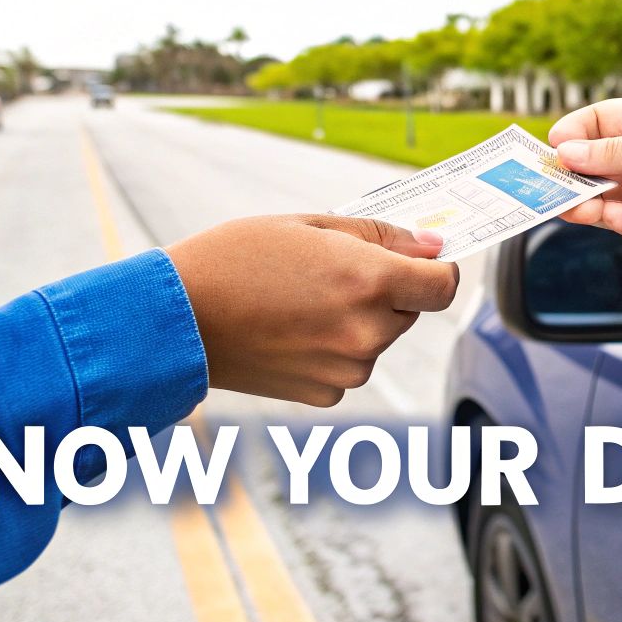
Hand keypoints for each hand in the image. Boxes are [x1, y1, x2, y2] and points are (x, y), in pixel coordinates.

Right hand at [166, 215, 458, 405]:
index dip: (437, 271)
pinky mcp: (325, 395)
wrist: (178, 320)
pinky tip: (290, 331)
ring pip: (377, 338)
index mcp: (370, 282)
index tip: (424, 262)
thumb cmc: (235, 261)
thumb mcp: (310, 225)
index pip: (443, 286)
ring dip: (357, 320)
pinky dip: (332, 350)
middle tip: (330, 274)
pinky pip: (348, 366)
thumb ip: (379, 237)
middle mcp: (367, 331)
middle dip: (385, 291)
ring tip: (300, 301)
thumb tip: (430, 247)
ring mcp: (348, 369)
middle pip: (409, 311)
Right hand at [549, 90, 621, 260]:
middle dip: (577, 172)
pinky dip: (615, 219)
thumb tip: (567, 152)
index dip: (574, 135)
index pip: (603, 121)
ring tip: (566, 205)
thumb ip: (613, 154)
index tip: (550, 150)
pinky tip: (599, 217)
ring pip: (613, 193)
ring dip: (591, 199)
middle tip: (545, 184)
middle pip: (602, 159)